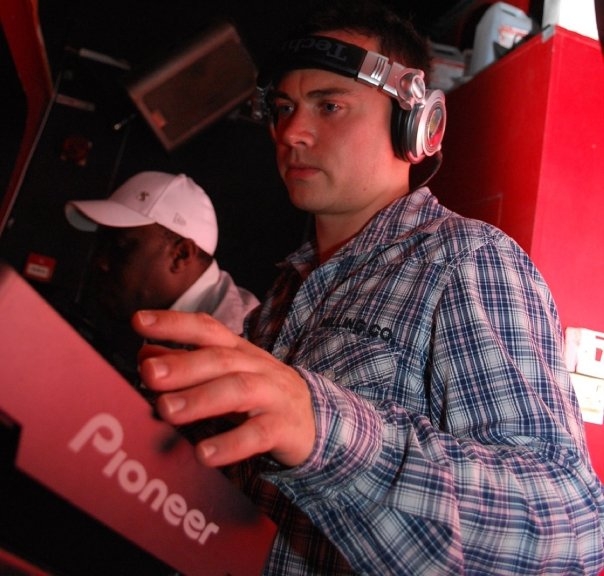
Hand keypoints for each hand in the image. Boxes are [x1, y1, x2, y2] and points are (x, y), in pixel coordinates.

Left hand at [132, 310, 315, 467]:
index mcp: (238, 351)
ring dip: (201, 399)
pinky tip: (204, 454)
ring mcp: (272, 395)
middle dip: (183, 365)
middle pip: (220, 359)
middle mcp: (255, 366)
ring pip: (238, 391)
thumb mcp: (227, 373)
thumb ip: (186, 363)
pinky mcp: (283, 427)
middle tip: (149, 374)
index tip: (138, 321)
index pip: (206, 328)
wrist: (316, 418)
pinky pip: (258, 434)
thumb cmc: (260, 392)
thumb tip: (143, 355)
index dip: (174, 323)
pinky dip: (230, 444)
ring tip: (168, 411)